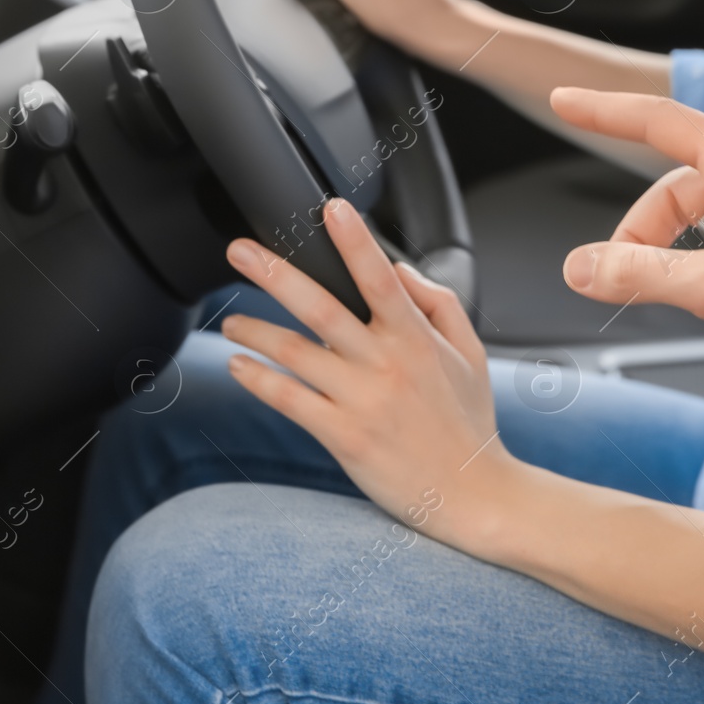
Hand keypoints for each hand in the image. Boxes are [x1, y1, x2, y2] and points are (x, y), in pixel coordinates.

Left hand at [220, 199, 512, 549]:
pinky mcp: (344, 436)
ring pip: (294, 353)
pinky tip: (239, 366)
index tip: (331, 209)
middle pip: (321, 308)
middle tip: (239, 251)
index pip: (380, 278)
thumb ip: (437, 302)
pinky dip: (259, 380)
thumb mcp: (470, 353)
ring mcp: (362, 401)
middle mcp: (386, 364)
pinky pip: (290, 400)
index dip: (355, 241)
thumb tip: (398, 267)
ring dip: (254, 331)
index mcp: (417, 339)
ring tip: (230, 321)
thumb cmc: (469, 423)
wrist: (473, 495)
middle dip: (275, 274)